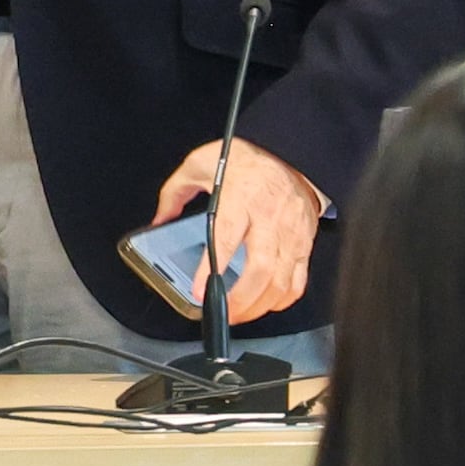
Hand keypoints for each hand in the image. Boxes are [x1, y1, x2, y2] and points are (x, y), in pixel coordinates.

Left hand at [148, 135, 322, 325]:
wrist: (289, 151)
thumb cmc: (246, 158)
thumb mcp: (200, 163)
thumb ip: (175, 193)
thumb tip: (159, 220)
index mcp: (241, 197)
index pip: (227, 238)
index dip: (214, 269)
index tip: (200, 291)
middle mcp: (269, 217)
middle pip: (260, 269)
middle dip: (240, 300)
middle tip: (221, 311)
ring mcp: (291, 232)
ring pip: (281, 281)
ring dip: (259, 305)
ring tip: (239, 314)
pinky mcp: (305, 242)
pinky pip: (298, 280)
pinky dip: (282, 299)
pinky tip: (265, 303)